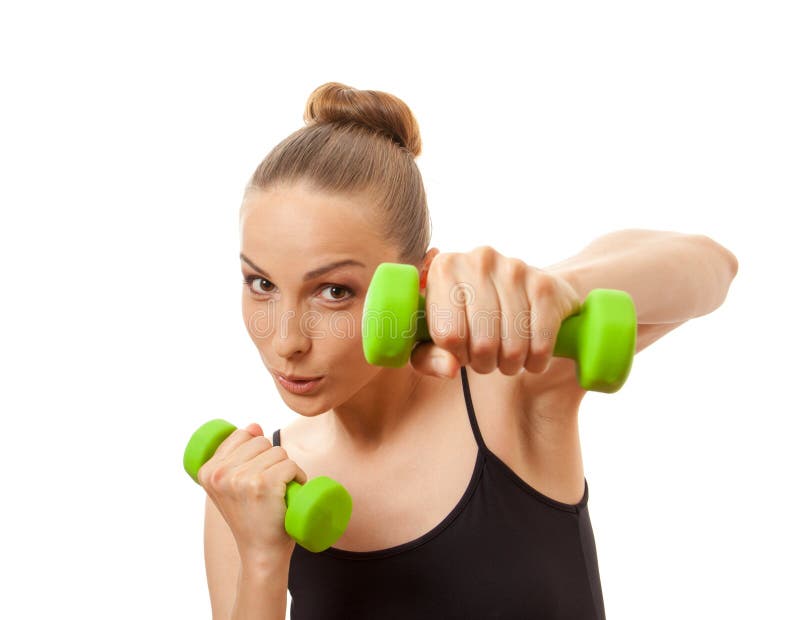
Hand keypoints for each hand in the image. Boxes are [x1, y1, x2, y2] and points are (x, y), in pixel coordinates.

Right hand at [197, 423, 308, 564]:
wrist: (260, 552)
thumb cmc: (251, 517)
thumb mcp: (232, 486)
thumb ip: (237, 455)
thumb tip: (254, 426)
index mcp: (207, 471)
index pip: (241, 435)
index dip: (256, 450)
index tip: (256, 474)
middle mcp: (220, 474)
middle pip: (262, 442)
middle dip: (272, 460)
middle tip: (270, 486)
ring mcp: (241, 479)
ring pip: (278, 452)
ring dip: (286, 468)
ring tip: (280, 490)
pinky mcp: (263, 484)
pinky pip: (290, 464)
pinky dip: (298, 475)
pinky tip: (292, 492)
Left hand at [410, 246, 582, 377]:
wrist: (522, 287)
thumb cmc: (470, 315)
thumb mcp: (437, 335)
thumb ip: (429, 356)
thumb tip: (450, 368)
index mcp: (444, 268)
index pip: (448, 335)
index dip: (456, 354)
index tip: (461, 350)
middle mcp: (479, 260)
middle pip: (482, 343)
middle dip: (484, 363)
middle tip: (485, 358)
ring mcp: (514, 269)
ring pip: (513, 347)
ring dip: (510, 363)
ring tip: (506, 356)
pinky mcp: (544, 284)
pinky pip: (542, 343)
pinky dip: (536, 361)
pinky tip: (530, 354)